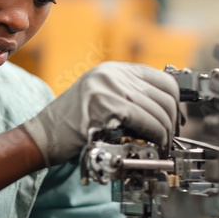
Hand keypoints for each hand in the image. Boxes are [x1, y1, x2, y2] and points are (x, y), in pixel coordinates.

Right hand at [20, 62, 179, 166]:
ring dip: (166, 134)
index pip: (163, 79)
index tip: (175, 121)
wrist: (43, 136)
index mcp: (114, 69)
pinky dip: (156, 137)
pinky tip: (153, 146)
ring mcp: (109, 87)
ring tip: (161, 147)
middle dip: (173, 123)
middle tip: (169, 140)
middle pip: (164, 95)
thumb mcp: (101, 99)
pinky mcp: (107, 106)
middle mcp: (113, 74)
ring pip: (158, 110)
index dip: (175, 103)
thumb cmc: (71, 125)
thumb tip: (163, 112)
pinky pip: (147, 121)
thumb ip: (128, 98)